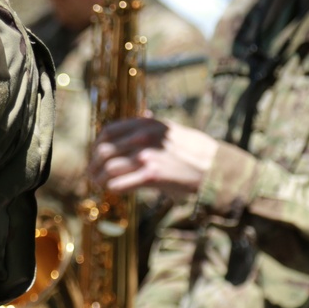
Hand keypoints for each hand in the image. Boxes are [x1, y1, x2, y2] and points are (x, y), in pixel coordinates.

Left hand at [87, 117, 217, 199]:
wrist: (215, 167)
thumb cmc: (194, 150)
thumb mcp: (171, 128)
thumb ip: (151, 124)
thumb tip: (140, 116)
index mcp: (145, 124)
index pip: (108, 132)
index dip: (96, 145)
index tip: (96, 156)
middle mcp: (143, 137)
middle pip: (104, 151)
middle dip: (94, 165)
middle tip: (93, 175)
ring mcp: (147, 156)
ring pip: (108, 169)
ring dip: (101, 179)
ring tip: (101, 185)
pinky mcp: (152, 175)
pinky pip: (119, 184)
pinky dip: (113, 188)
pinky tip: (115, 191)